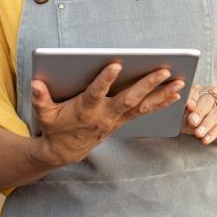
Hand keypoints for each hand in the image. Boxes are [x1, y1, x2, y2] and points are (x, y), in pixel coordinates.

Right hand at [31, 62, 184, 165]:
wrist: (65, 151)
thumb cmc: (55, 127)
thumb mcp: (44, 114)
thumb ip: (40, 98)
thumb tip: (35, 83)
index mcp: (85, 110)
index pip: (96, 93)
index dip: (105, 80)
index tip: (116, 64)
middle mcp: (105, 115)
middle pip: (129, 98)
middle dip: (147, 84)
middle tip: (164, 70)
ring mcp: (117, 119)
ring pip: (143, 105)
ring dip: (162, 94)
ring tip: (180, 82)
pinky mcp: (124, 120)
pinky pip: (146, 111)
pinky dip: (161, 102)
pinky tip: (176, 93)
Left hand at [181, 84, 216, 145]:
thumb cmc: (200, 120)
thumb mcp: (189, 118)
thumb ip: (182, 116)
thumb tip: (173, 119)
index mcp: (200, 91)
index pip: (194, 92)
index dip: (191, 98)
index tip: (188, 107)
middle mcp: (214, 95)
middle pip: (206, 101)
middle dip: (199, 112)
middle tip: (192, 121)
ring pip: (216, 113)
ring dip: (206, 124)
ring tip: (198, 134)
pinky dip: (213, 133)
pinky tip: (206, 139)